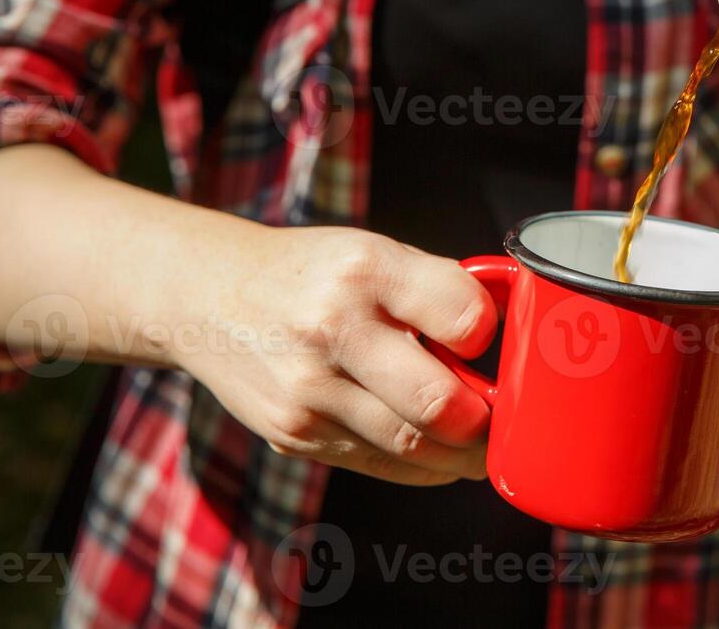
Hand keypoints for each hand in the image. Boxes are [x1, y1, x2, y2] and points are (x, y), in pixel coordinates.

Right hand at [175, 226, 496, 485]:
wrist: (207, 297)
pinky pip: (380, 463)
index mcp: (365, 270)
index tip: (489, 344)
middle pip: (437, 403)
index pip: (462, 316)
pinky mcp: (293, 434)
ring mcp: (307, 390)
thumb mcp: (374, 253)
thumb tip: (511, 337)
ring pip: (413, 447)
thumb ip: (440, 290)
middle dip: (485, 421)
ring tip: (484, 443)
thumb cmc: (312, 275)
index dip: (489, 337)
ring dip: (463, 454)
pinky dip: (424, 465)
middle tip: (506, 419)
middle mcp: (332, 328)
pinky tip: (442, 452)